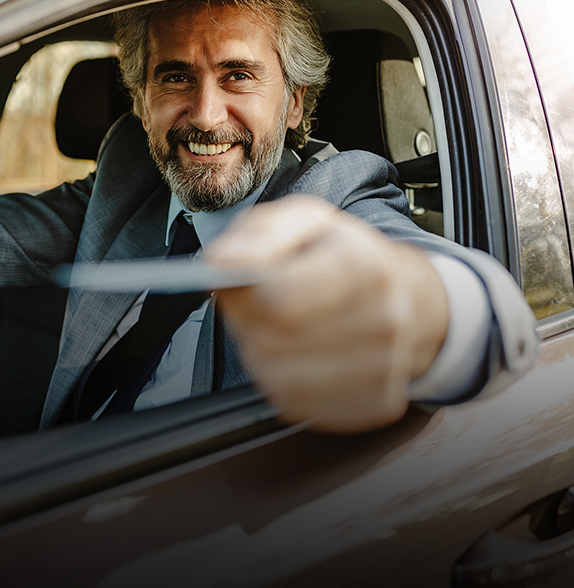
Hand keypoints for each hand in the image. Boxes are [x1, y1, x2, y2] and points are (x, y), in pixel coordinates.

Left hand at [206, 195, 448, 432]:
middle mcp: (383, 321)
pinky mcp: (376, 403)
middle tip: (262, 304)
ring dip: (264, 355)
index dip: (245, 295)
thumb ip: (257, 237)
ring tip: (281, 327)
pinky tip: (299, 354)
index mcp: (362, 267)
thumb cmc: (343, 256)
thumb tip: (221, 263)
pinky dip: (284, 381)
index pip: (278, 302)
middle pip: (273, 344)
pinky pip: (298, 404)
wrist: (405, 294)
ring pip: (280, 379)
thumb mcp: (300, 222)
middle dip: (252, 324)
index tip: (243, 283)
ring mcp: (384, 368)